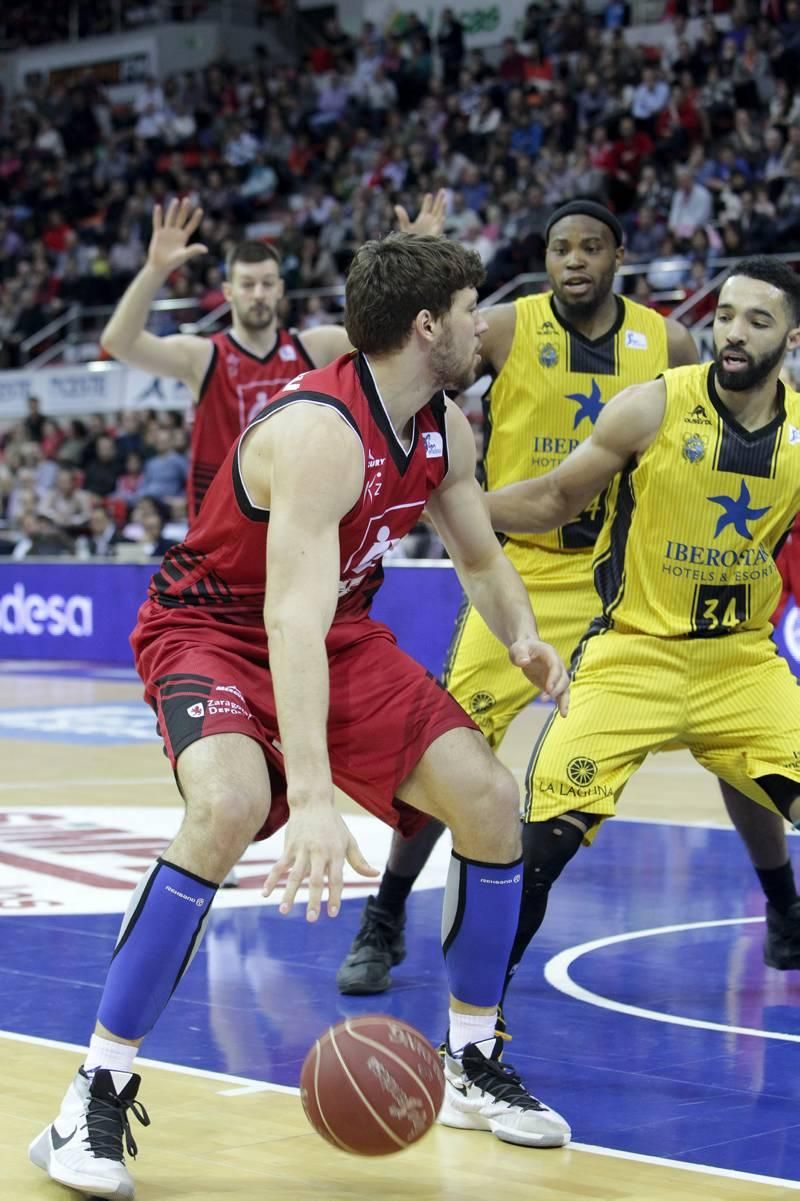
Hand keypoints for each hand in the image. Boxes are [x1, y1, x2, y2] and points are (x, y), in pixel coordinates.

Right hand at [147, 198, 207, 274]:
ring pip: (170, 218)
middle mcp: (176, 233)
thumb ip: (194, 250)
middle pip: (181, 219)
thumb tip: (206, 249)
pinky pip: (158, 223)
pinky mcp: (158, 233)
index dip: (195, 219)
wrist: (160, 266)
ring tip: (176, 200)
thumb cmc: (173, 262)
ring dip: (173, 210)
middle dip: (184, 210)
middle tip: (187, 200)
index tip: (200, 210)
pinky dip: (157, 215)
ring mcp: (167, 232)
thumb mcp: (184, 255)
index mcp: (184, 237)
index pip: (191, 226)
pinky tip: (158, 206)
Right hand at [262, 803, 378, 921]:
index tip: (332, 914)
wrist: (312, 802)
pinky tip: (266, 893)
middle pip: (316, 880)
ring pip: (295, 875)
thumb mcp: (349, 840)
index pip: (336, 879)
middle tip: (311, 919)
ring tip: (284, 911)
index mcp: (336, 853)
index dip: (335, 897)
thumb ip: (359, 861)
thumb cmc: (334, 824)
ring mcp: (302, 850)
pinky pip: (279, 866)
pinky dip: (272, 880)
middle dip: (313, 900)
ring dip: (289, 894)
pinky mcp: (289, 847)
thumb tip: (375, 875)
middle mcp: (319, 852)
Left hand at [394, 188, 447, 236]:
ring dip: (443, 208)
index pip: (427, 207)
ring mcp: (434, 226)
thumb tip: (396, 206)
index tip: (428, 195)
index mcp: (423, 218)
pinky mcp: (436, 234)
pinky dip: (441, 222)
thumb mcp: (405, 227)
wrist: (415, 251)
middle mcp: (430, 221)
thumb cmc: (410, 240)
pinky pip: (440, 227)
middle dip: (439, 199)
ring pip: (440, 214)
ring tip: (445, 200)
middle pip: (436, 207)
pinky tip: (443, 217)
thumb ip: (402, 217)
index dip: (428, 201)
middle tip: (442, 190)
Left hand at [509, 638, 569, 717]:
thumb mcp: (517, 649)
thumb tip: (524, 662)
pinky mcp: (553, 684)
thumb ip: (519, 654)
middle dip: (556, 690)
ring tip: (562, 713)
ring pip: (565, 688)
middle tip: (544, 699)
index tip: (548, 689)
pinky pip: (561, 694)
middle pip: (563, 678)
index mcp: (550, 654)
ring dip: (563, 699)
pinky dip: (562, 703)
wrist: (526, 651)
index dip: (554, 678)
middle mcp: (558, 664)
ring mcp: (557, 675)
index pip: (556, 666)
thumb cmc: (522, 648)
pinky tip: (563, 714)